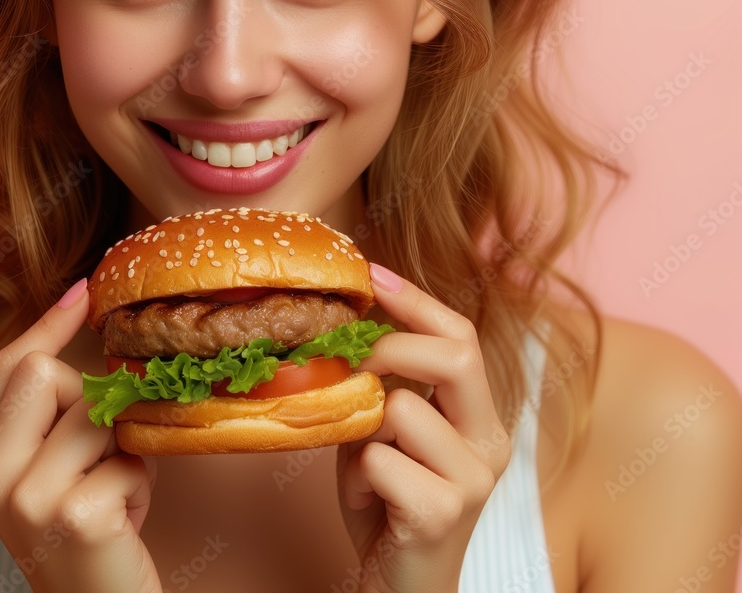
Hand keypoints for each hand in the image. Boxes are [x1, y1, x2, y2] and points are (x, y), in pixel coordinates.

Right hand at [0, 279, 162, 592]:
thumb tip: (82, 301)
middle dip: (89, 403)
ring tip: (111, 492)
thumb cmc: (81, 526)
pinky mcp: (72, 514)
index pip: (8, 366)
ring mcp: (25, 497)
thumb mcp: (51, 461)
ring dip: (121, 450)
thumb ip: (54, 405)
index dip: (49, 325)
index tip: (84, 291)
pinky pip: (128, 458)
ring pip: (95, 413)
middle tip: (95, 456)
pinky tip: (122, 520)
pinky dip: (140, 485)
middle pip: (45, 374)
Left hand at [335, 263, 511, 592]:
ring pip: (400, 408)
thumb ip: (381, 386)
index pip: (460, 337)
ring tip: (365, 467)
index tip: (372, 272)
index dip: (416, 300)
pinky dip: (357, 476)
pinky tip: (370, 502)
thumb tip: (344, 325)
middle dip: (389, 346)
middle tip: (350, 359)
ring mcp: (473, 479)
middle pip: (454, 356)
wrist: (401, 587)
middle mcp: (490, 442)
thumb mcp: (388, 434)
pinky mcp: (443, 513)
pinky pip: (379, 459)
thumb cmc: (390, 503)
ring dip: (363, 432)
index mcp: (481, 416)